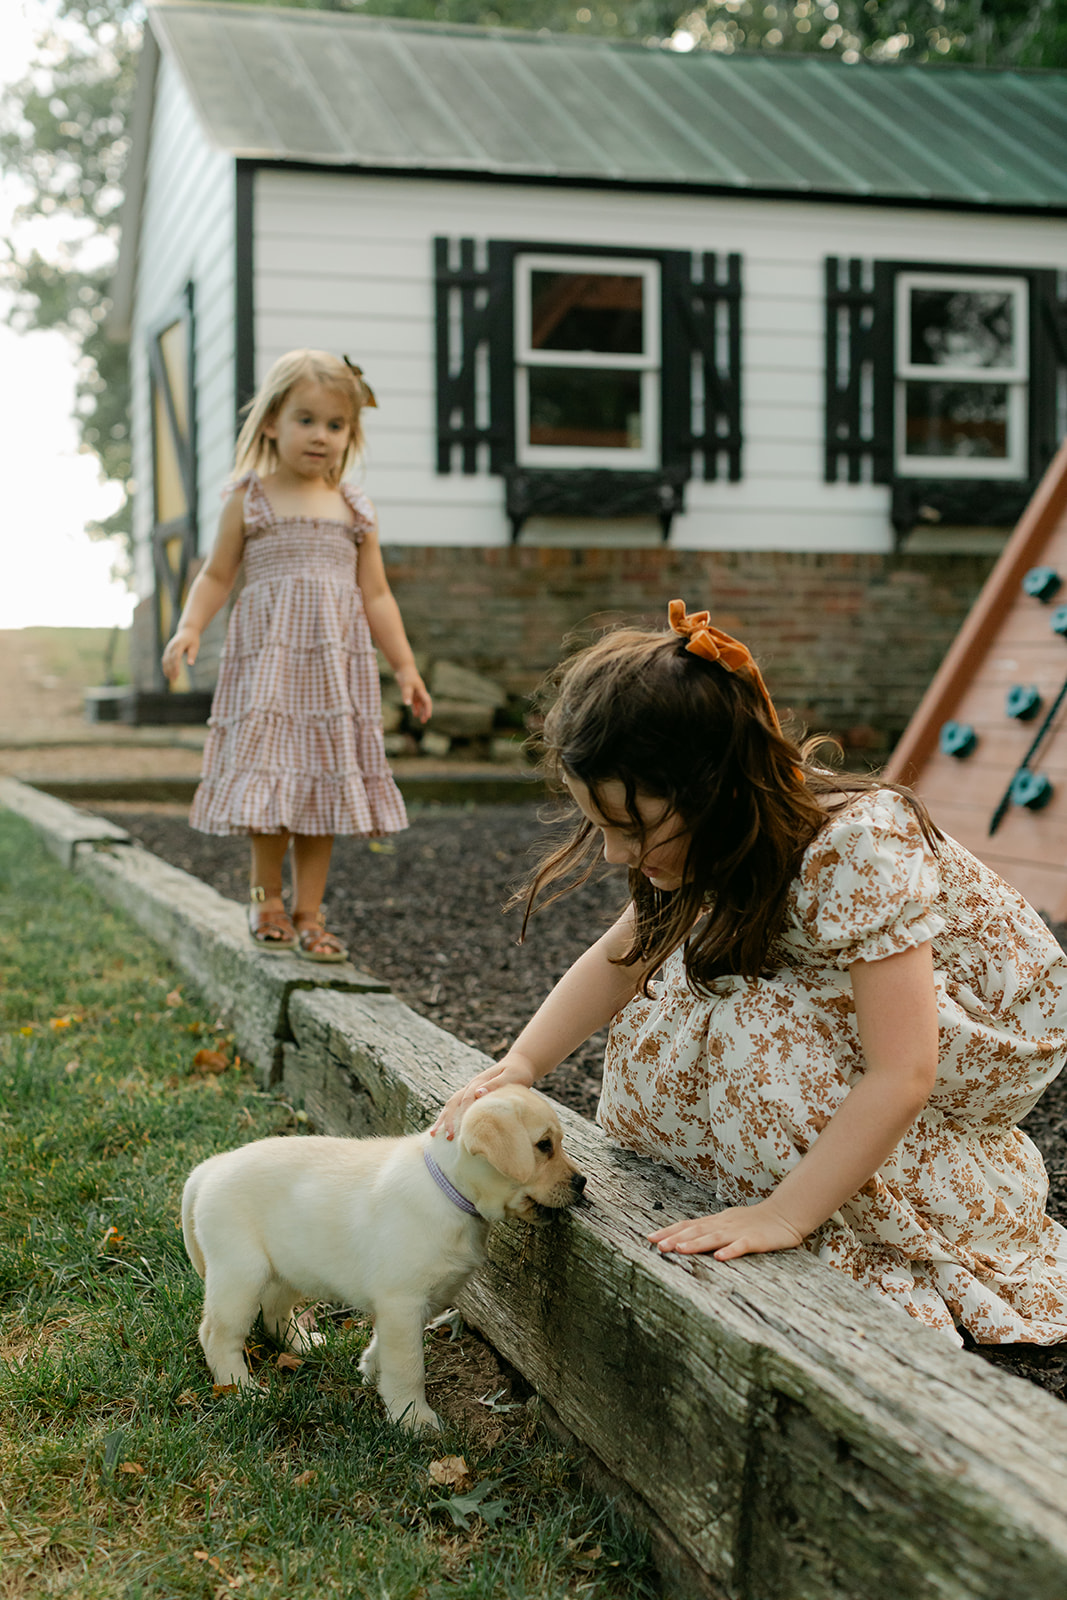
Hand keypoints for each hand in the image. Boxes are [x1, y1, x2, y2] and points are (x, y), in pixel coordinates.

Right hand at [162, 626, 199, 682]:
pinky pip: (164, 659)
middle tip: (174, 680)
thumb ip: (192, 655)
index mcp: (179, 645)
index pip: (176, 657)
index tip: (177, 675)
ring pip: (166, 660)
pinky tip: (167, 674)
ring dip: (167, 670)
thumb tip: (191, 664)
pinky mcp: (167, 650)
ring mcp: (168, 648)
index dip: (176, 666)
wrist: (187, 631)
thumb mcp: (195, 646)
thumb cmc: (193, 639)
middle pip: (170, 660)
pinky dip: (165, 667)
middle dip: (171, 670)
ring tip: (171, 679)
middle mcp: (172, 646)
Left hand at [396, 664, 431, 724]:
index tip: (428, 717)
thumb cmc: (406, 675)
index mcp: (421, 690)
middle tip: (424, 721)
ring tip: (420, 719)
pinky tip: (413, 713)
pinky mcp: (410, 691)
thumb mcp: (406, 685)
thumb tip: (408, 705)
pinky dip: (414, 707)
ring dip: (420, 711)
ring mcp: (415, 691)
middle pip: (425, 704)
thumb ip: (407, 695)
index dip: (428, 709)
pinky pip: (414, 701)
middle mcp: (420, 692)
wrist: (403, 667)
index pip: (427, 701)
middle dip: (425, 712)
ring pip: (420, 703)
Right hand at [430, 1056, 536, 1139]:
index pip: (467, 1100)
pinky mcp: (473, 1095)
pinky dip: (448, 1116)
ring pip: (451, 1104)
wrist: (518, 1063)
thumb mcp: (510, 1077)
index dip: (463, 1115)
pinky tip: (445, 1128)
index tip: (461, 1131)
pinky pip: (456, 1106)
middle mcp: (471, 1086)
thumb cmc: (517, 1072)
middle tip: (448, 1137)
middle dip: (447, 1120)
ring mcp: (470, 1090)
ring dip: (443, 1119)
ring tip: (434, 1134)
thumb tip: (478, 1093)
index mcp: (479, 1082)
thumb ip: (495, 1085)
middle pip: (453, 1103)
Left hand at [648, 1199, 806, 1262]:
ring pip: (714, 1237)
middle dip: (676, 1238)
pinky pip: (742, 1246)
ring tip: (680, 1250)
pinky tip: (720, 1257)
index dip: (670, 1231)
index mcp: (716, 1221)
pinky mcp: (756, 1240)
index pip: (689, 1224)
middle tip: (658, 1246)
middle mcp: (724, 1224)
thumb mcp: (729, 1223)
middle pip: (697, 1230)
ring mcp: (739, 1231)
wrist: (785, 1213)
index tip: (651, 1238)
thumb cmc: (755, 1221)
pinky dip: (730, 1250)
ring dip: (696, 1243)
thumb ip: (710, 1230)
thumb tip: (687, 1237)